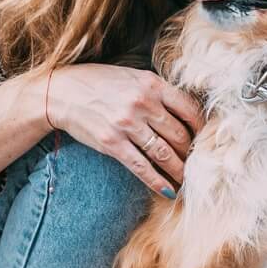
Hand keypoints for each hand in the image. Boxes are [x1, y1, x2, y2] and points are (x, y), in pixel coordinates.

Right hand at [46, 63, 206, 196]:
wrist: (61, 93)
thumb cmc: (98, 83)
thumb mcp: (131, 76)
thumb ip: (156, 91)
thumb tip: (183, 112)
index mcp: (151, 84)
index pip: (189, 109)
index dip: (202, 128)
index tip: (205, 139)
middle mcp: (142, 103)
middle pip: (180, 135)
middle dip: (192, 153)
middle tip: (198, 164)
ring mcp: (127, 125)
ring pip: (165, 154)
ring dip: (180, 171)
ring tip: (188, 180)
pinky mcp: (113, 144)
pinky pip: (142, 168)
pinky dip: (158, 182)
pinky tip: (169, 191)